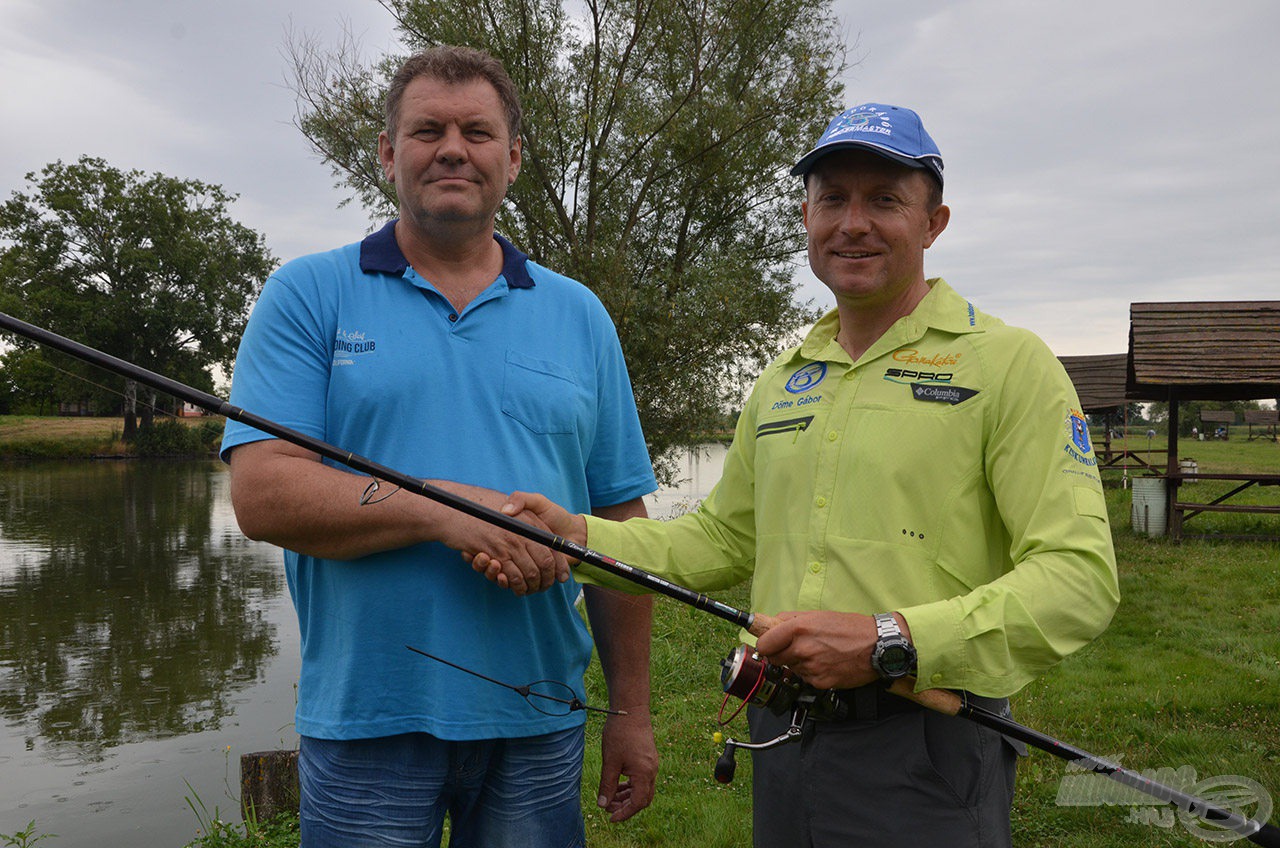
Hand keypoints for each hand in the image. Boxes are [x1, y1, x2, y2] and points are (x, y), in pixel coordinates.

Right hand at [437, 486, 570, 594]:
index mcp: (530, 519)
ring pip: (530, 572)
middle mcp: (524, 531)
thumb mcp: (508, 502)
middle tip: (545, 587)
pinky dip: (515, 585)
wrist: (452, 507)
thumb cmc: (480, 507)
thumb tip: (540, 532)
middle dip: (547, 579)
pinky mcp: (496, 554)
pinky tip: (514, 586)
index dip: (559, 563)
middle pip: (545, 562)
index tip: (562, 576)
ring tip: (530, 589)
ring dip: (532, 585)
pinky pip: (512, 575)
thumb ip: (524, 510)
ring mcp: (510, 543)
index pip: (552, 545)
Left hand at [597, 709, 657, 821]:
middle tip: (608, 807)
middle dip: (626, 806)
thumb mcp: (610, 762)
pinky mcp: (649, 758)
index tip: (611, 817)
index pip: (638, 803)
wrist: (630, 710)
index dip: (624, 813)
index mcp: (644, 773)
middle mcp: (652, 771)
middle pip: (643, 799)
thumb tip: (603, 804)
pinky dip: (631, 785)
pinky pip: (642, 779)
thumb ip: (607, 785)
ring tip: (610, 797)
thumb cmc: (619, 734)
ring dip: (628, 796)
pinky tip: (618, 784)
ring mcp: (652, 764)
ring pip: (643, 789)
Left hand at [752, 610, 879, 689]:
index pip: (764, 644)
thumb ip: (790, 620)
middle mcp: (802, 648)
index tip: (768, 645)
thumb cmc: (850, 628)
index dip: (766, 645)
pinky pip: (805, 678)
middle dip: (781, 654)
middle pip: (774, 659)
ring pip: (791, 669)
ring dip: (798, 663)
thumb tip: (770, 624)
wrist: (877, 646)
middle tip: (796, 648)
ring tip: (818, 653)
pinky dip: (812, 673)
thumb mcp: (817, 615)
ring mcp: (811, 667)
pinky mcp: (820, 682)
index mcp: (798, 628)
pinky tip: (826, 663)